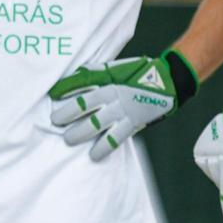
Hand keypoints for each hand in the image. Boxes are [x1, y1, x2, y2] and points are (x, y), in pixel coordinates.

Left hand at [49, 50, 198, 161]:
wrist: (169, 81)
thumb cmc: (140, 73)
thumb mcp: (117, 68)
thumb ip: (97, 72)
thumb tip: (76, 76)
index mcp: (110, 77)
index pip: (83, 81)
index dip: (66, 88)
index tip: (53, 94)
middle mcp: (114, 93)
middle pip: (85, 105)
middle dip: (67, 115)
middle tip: (55, 122)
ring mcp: (124, 109)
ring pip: (97, 123)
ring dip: (80, 133)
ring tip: (68, 139)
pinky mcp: (133, 122)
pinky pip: (115, 138)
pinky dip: (103, 147)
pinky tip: (94, 155)